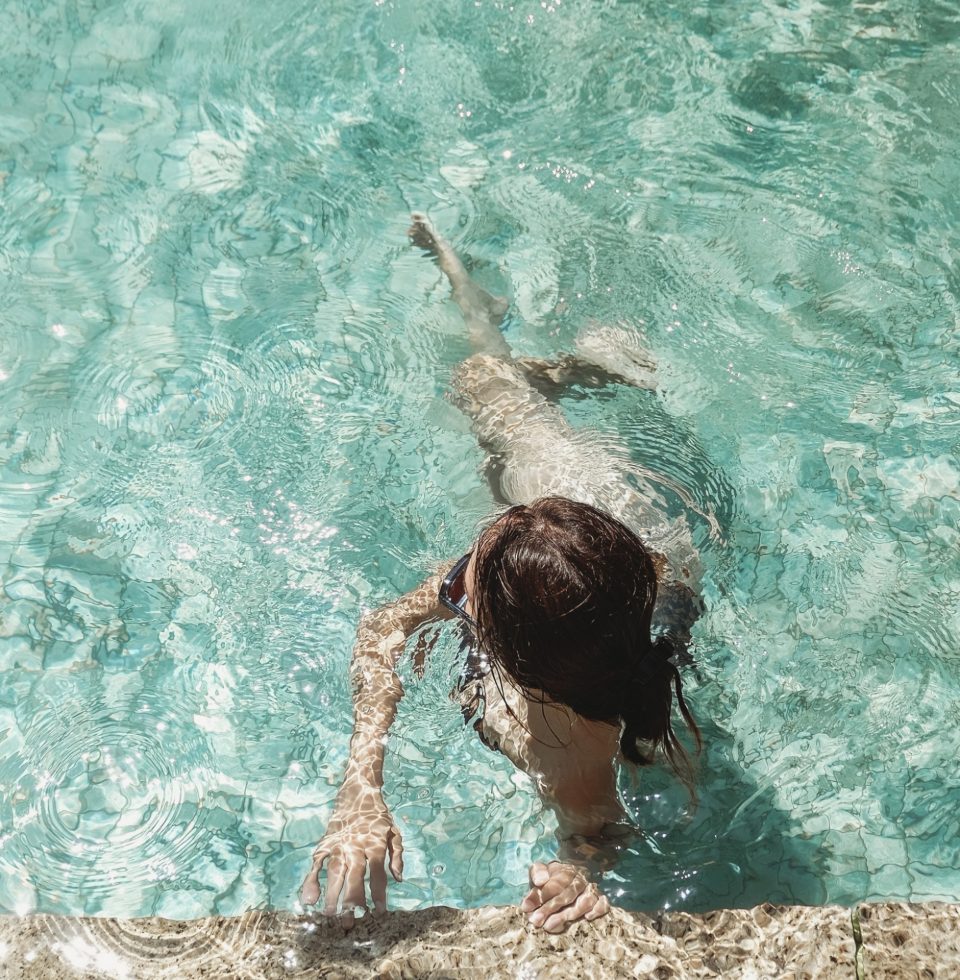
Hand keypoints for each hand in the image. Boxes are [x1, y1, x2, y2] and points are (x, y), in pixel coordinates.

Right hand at [300, 781, 403, 925]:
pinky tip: (309, 898)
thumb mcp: (394, 831)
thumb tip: (399, 878)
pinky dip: (312, 880)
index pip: (378, 873)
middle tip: (350, 921)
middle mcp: (356, 845)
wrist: (358, 791)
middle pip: (354, 875)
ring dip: (332, 893)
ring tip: (330, 915)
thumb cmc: (378, 816)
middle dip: (352, 899)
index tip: (380, 912)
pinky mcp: (326, 843)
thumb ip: (397, 855)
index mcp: (375, 844)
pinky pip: (317, 863)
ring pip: (335, 871)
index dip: (379, 893)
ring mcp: (339, 844)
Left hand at [520, 861, 609, 932]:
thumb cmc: (553, 877)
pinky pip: (603, 904)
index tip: (526, 909)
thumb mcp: (542, 870)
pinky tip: (588, 918)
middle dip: (550, 909)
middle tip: (537, 922)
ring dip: (569, 914)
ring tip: (551, 926)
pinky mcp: (600, 899)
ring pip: (585, 901)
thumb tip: (540, 881)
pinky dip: (597, 910)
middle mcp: (579, 880)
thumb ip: (538, 873)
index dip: (539, 896)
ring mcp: (591, 889)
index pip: (553, 883)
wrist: (572, 874)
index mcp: (564, 871)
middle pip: (567, 895)